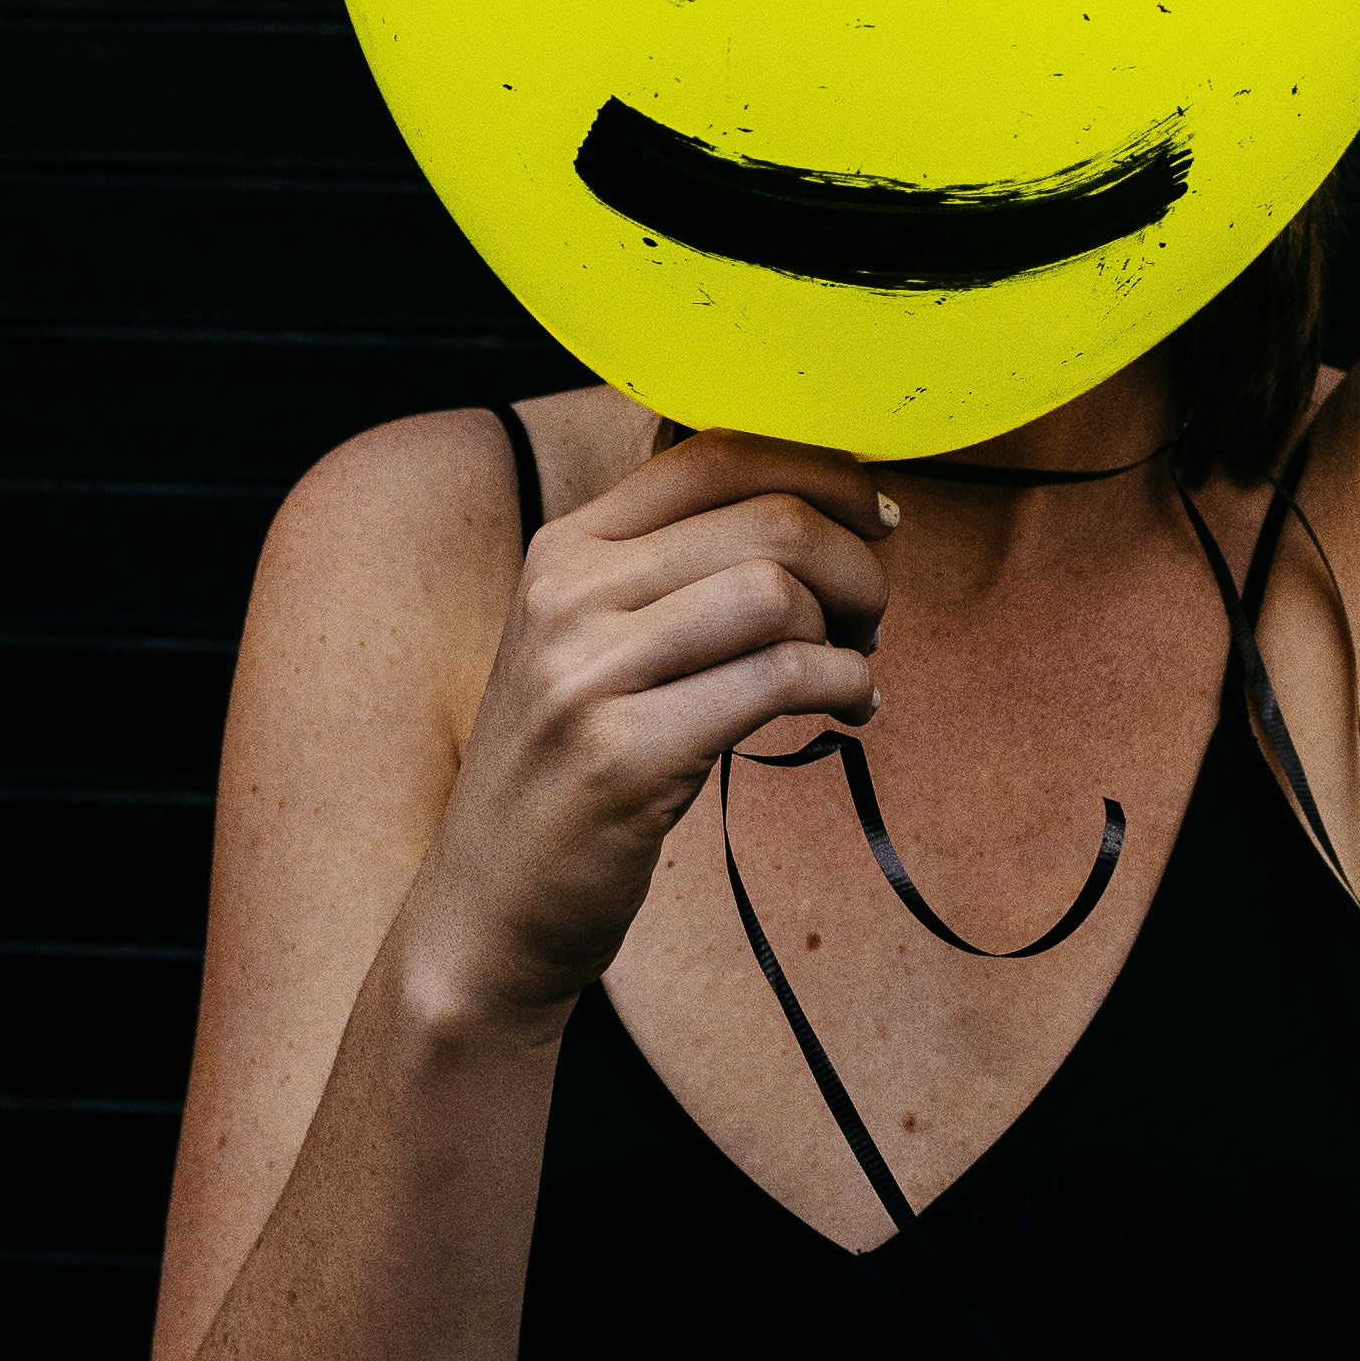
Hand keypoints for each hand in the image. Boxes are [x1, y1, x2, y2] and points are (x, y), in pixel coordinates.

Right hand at [398, 430, 897, 1028]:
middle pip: (767, 517)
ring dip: (852, 627)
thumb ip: (666, 563)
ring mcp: (588, 675)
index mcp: (565, 547)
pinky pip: (778, 680)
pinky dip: (843, 686)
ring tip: (854, 665)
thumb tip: (799, 488)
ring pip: (778, 593)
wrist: (487, 908)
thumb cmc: (569, 768)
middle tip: (872, 612)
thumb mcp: (588, 640)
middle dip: (857, 560)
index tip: (872, 514)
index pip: (715, 452)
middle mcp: (567, 594)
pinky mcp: (625, 757)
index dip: (822, 469)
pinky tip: (848, 708)